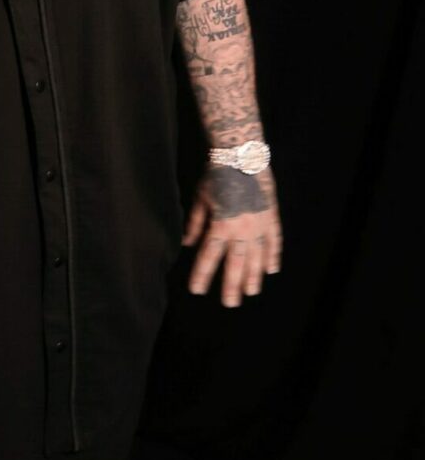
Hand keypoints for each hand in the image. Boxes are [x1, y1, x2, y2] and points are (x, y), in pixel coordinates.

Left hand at [184, 165, 281, 305]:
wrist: (242, 156)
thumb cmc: (217, 177)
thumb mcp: (201, 200)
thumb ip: (195, 224)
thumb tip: (186, 244)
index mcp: (221, 224)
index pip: (210, 256)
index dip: (203, 274)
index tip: (197, 290)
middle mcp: (242, 229)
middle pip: (236, 263)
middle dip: (232, 285)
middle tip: (230, 303)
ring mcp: (260, 224)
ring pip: (257, 256)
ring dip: (254, 276)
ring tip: (251, 292)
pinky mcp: (272, 217)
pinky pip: (274, 241)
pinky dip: (273, 256)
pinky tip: (271, 270)